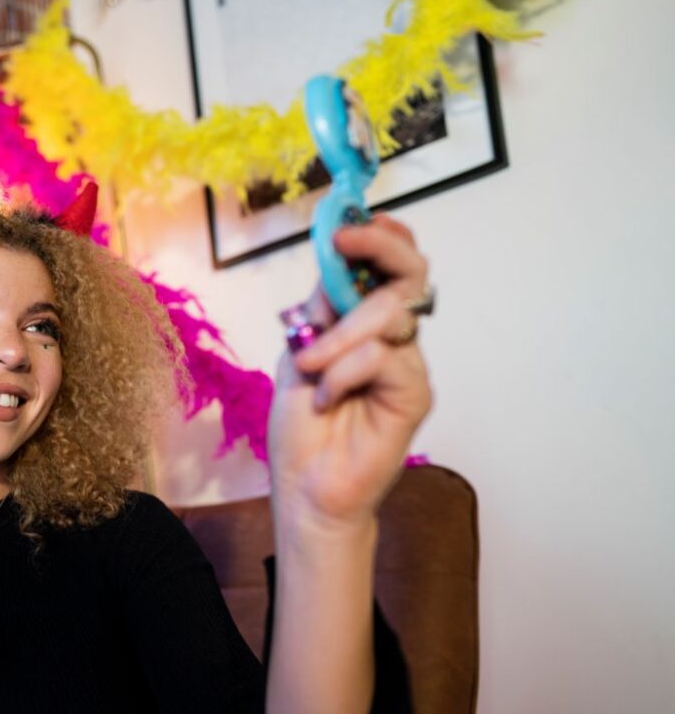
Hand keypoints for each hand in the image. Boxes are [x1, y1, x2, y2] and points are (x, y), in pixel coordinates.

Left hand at [269, 214, 432, 529]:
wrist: (305, 488)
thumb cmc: (301, 428)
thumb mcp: (299, 353)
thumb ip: (321, 309)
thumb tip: (334, 255)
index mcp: (362, 324)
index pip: (388, 267)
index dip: (379, 237)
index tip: (347, 225)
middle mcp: (392, 339)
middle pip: (409, 273)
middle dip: (379, 247)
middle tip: (344, 244)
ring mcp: (407, 366)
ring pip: (389, 313)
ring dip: (339, 334)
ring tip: (310, 366)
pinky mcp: (415, 394)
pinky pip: (383, 357)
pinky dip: (344, 372)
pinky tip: (327, 399)